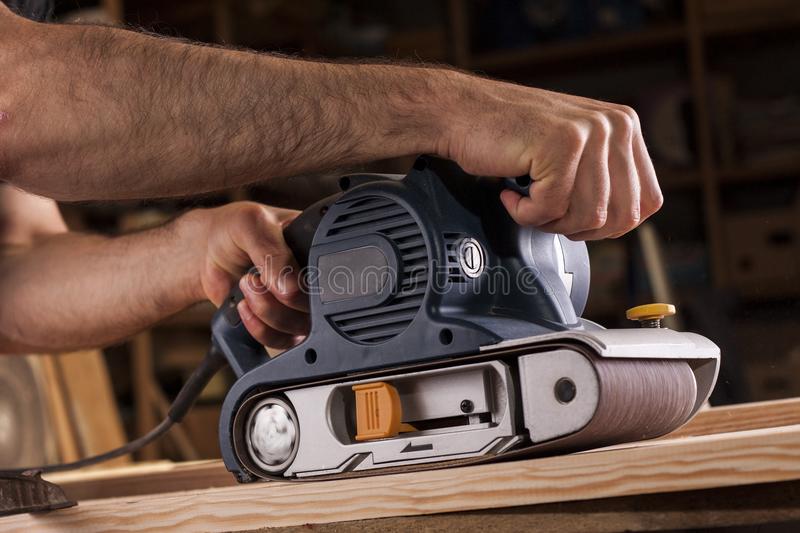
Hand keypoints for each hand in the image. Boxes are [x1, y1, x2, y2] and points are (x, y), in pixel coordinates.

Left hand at [186, 202, 308, 349]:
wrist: (206, 252)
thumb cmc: (232, 230)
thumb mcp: (252, 225)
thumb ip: (272, 254)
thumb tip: (291, 290)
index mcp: (316, 247)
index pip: (331, 274)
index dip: (309, 282)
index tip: (279, 275)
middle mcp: (312, 278)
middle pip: (318, 307)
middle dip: (282, 299)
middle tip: (254, 277)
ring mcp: (298, 303)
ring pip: (300, 327)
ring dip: (268, 312)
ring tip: (246, 285)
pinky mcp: (281, 323)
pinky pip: (282, 341)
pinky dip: (260, 329)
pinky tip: (244, 306)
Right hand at [436, 73, 662, 239]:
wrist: (460, 113)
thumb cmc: (507, 137)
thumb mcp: (572, 153)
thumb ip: (603, 177)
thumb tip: (624, 222)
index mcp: (625, 126)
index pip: (647, 202)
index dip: (610, 227)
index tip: (578, 221)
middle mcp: (615, 125)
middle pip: (619, 217)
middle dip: (578, 228)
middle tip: (546, 213)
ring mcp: (590, 132)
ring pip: (586, 217)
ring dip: (548, 221)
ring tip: (526, 200)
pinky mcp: (560, 143)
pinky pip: (550, 208)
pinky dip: (523, 213)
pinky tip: (510, 193)